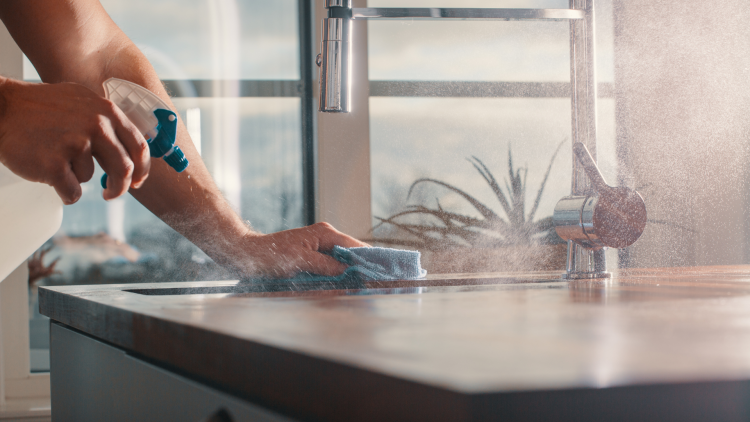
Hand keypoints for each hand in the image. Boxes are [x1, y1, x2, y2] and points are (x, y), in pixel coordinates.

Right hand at [0, 78, 149, 203]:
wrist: (1, 109)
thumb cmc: (40, 107)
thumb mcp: (82, 101)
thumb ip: (107, 121)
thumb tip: (131, 149)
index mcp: (107, 112)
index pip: (139, 146)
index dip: (142, 169)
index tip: (138, 181)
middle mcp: (96, 126)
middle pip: (124, 169)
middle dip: (120, 187)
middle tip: (112, 194)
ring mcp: (76, 145)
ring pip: (89, 177)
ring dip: (74, 175)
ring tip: (54, 156)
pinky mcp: (55, 165)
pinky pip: (72, 192)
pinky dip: (62, 190)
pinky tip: (48, 173)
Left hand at [228, 222, 369, 278]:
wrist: (249, 255)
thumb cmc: (271, 255)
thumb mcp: (302, 261)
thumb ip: (327, 265)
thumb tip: (348, 270)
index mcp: (325, 233)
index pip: (355, 245)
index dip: (369, 258)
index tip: (382, 270)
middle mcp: (325, 236)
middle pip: (351, 253)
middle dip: (362, 266)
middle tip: (375, 282)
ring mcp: (319, 245)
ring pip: (342, 260)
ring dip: (350, 272)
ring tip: (364, 285)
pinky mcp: (313, 255)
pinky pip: (332, 264)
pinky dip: (339, 274)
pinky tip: (345, 284)